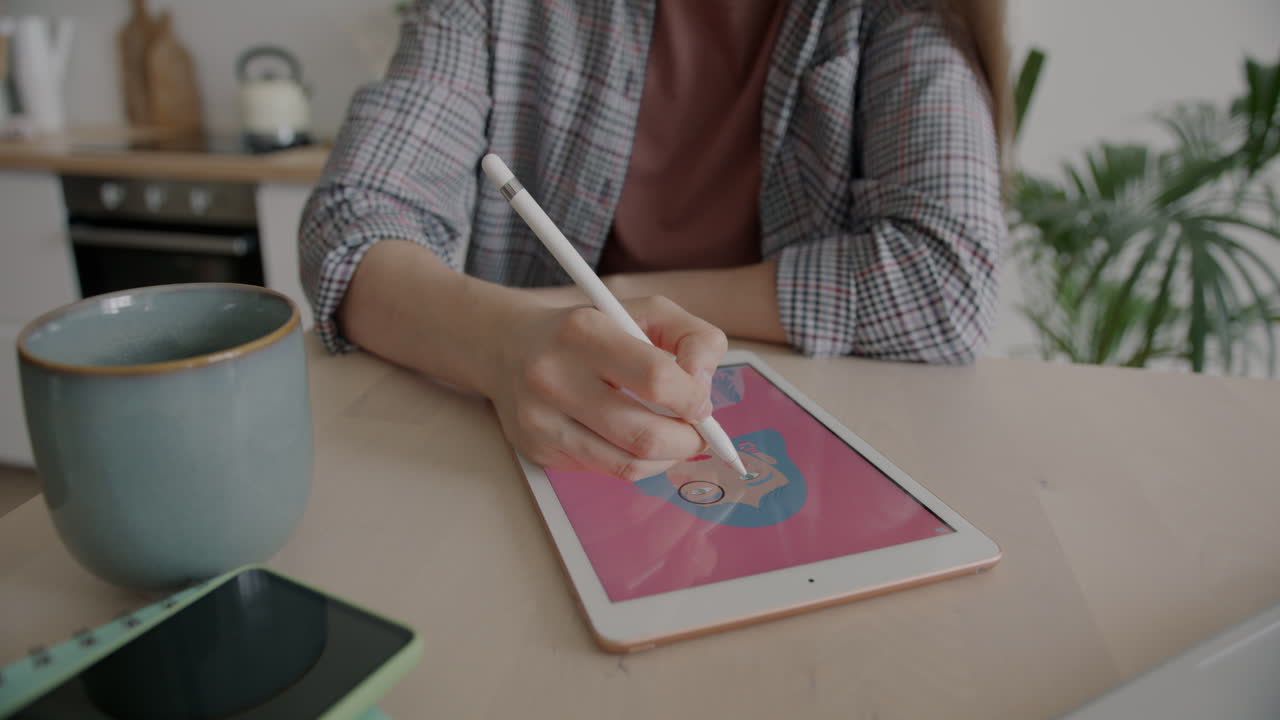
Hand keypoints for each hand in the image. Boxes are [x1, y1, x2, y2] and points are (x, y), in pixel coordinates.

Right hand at [486, 296, 727, 480]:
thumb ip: (694, 337)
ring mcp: (541, 419)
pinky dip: (633, 461)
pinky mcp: (537, 449)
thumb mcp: (645, 311)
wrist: (508, 347)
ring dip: (666, 458)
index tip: (701, 402)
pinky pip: (605, 471)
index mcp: (584, 332)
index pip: (659, 379)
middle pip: (646, 435)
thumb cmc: (588, 330)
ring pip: (628, 465)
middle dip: (688, 441)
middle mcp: (554, 377)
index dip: (694, 399)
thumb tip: (705, 386)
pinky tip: (632, 439)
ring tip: (672, 438)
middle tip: (696, 432)